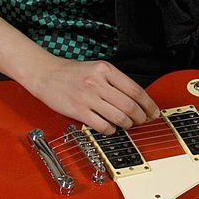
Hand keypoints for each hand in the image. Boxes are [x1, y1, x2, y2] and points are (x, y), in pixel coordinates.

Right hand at [22, 57, 159, 134]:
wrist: (45, 74)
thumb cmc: (70, 72)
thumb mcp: (96, 68)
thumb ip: (114, 81)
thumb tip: (135, 99)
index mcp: (105, 69)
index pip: (135, 90)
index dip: (148, 104)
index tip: (153, 112)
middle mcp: (98, 82)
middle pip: (130, 105)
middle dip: (140, 117)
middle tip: (142, 121)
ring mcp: (88, 97)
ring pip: (119, 117)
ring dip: (127, 124)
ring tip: (127, 125)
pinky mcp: (79, 111)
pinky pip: (102, 125)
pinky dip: (111, 130)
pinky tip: (111, 128)